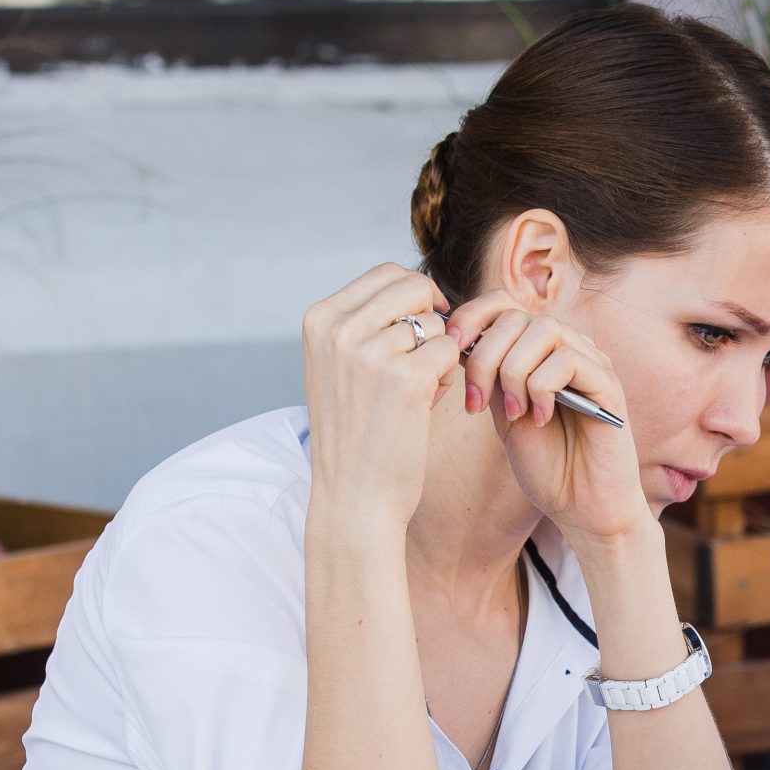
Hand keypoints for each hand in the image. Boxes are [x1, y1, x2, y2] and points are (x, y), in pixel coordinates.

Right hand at [300, 265, 460, 531]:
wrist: (353, 495)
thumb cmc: (356, 432)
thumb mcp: (340, 366)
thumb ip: (363, 323)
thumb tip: (415, 285)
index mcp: (319, 318)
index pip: (386, 273)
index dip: (416, 296)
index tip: (421, 328)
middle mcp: (338, 328)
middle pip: (414, 286)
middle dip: (433, 318)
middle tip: (427, 358)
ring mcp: (370, 350)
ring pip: (435, 324)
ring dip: (438, 355)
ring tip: (417, 392)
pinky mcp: (405, 377)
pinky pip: (449, 352)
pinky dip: (448, 377)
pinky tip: (428, 403)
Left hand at [442, 294, 650, 545]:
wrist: (582, 508)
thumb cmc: (547, 466)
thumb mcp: (503, 413)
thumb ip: (489, 375)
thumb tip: (457, 340)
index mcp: (541, 351)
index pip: (503, 304)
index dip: (471, 317)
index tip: (449, 350)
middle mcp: (569, 348)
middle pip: (517, 316)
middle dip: (485, 355)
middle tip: (476, 401)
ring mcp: (592, 364)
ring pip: (543, 331)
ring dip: (514, 371)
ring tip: (514, 413)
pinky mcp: (609, 385)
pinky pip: (568, 361)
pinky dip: (542, 388)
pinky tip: (540, 419)